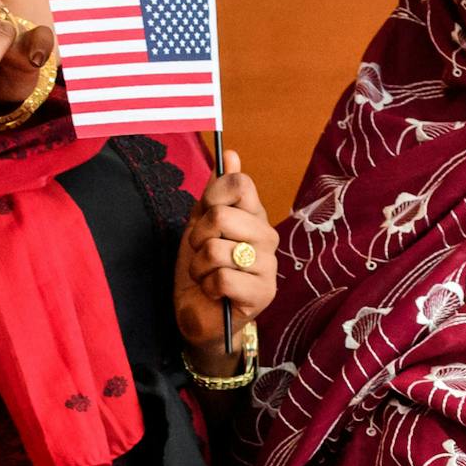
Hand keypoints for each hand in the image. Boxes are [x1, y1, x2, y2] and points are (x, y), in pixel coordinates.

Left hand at [173, 151, 277, 377]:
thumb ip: (215, 191)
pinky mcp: (263, 294)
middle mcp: (267, 237)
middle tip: (200, 254)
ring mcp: (268, 266)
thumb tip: (230, 153)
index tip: (204, 216)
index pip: (240, 184)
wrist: (197, 313)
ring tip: (207, 276)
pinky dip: (208, 286)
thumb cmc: (200, 268)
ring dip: (199, 266)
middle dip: (197, 237)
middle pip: (222, 216)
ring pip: (217, 248)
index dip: (211, 196)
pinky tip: (214, 293)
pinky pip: (222, 278)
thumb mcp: (200, 225)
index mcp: (254, 216)